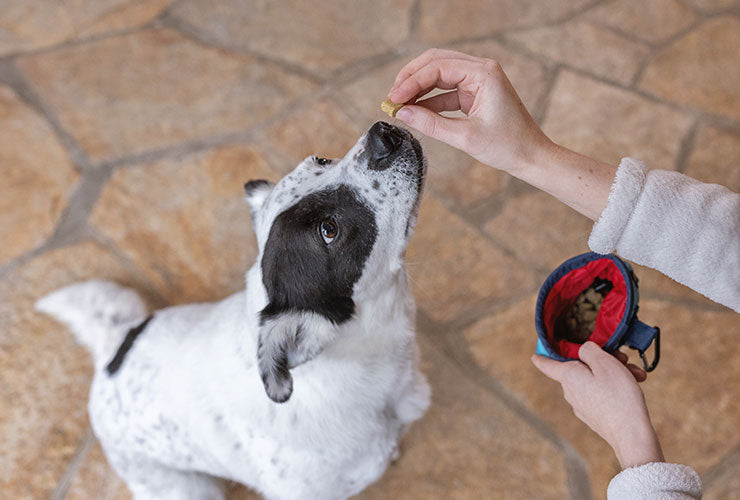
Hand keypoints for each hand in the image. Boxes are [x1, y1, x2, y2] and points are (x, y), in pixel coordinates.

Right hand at [388, 49, 616, 220]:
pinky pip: (447, 90)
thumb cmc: (507, 146)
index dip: (411, 82)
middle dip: (412, 78)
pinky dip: (430, 100)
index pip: (438, 67)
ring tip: (399, 105)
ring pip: (440, 74)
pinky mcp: (476, 93)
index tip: (393, 98)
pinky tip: (415, 111)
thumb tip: (402, 113)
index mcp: (483, 73)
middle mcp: (482, 70)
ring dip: (419, 88)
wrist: (531, 156)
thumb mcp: (464, 137)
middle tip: (392, 96)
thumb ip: (430, 124)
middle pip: (436, 62)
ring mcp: (479, 80)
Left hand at [531, 342, 664, 468]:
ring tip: (636, 374)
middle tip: (623, 358)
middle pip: (582, 367)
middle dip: (603, 359)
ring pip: (595, 379)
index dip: (542, 357)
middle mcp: (571, 392)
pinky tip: (635, 384)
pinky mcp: (594, 414)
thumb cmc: (618, 396)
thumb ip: (589, 350)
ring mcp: (582, 405)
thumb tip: (583, 351)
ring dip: (615, 372)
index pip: (548, 365)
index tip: (535, 356)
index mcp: (568, 377)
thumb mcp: (604, 362)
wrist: (632, 435)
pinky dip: (616, 387)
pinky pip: (602, 393)